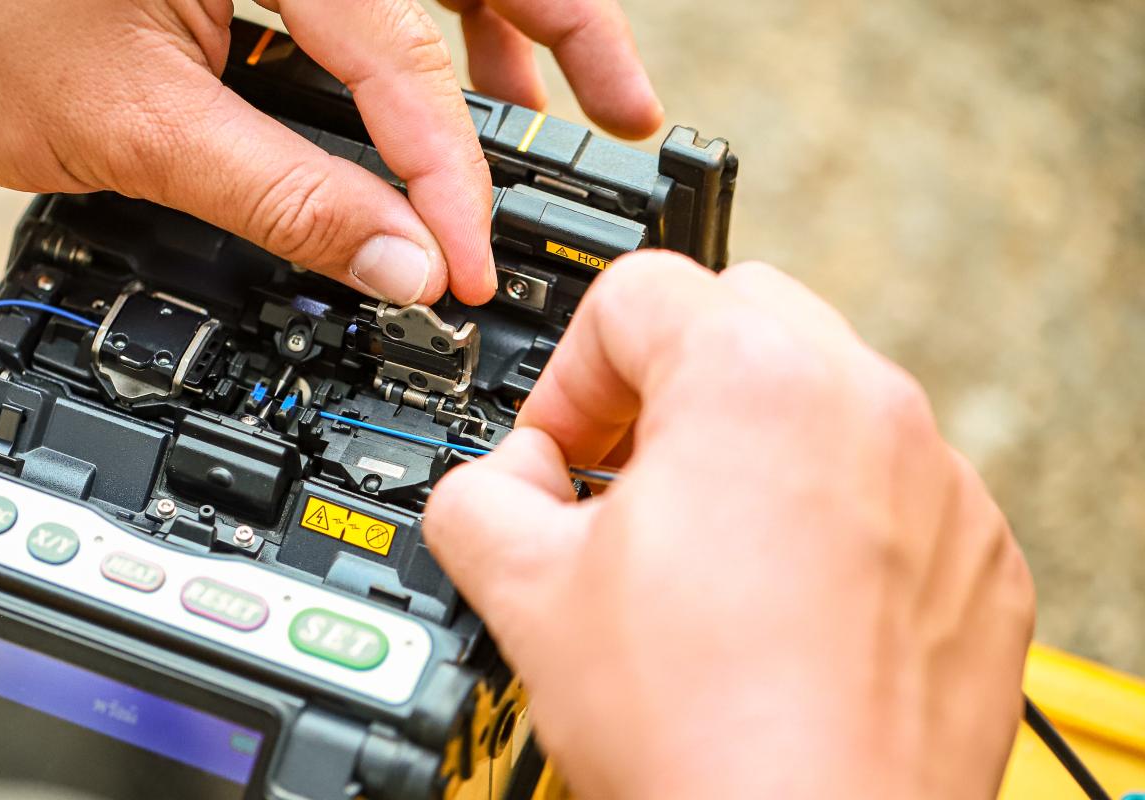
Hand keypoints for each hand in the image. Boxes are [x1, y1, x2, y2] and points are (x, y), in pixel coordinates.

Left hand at [0, 0, 658, 305]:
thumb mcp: (134, 128)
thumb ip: (282, 196)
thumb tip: (396, 264)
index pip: (404, 64)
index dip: (450, 181)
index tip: (470, 270)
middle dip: (559, 36)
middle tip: (629, 116)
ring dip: (495, 39)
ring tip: (550, 118)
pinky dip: (410, 38)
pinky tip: (433, 96)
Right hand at [424, 252, 1034, 797]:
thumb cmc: (699, 735)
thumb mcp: (523, 592)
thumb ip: (478, 493)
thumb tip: (494, 485)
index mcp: (753, 383)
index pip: (635, 293)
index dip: (568, 375)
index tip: (558, 453)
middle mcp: (869, 410)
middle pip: (742, 317)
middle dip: (664, 384)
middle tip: (621, 479)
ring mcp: (942, 487)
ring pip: (824, 400)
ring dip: (748, 446)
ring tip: (696, 555)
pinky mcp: (981, 563)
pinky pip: (892, 489)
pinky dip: (828, 518)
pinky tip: (776, 609)